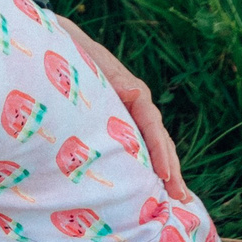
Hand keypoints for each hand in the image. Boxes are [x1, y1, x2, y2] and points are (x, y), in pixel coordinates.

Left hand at [53, 14, 189, 199]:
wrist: (60, 43)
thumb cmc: (73, 53)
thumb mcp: (88, 61)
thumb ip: (109, 77)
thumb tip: (133, 92)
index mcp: (132, 91)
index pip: (151, 124)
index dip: (158, 149)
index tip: (163, 174)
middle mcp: (137, 104)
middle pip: (159, 139)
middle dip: (171, 169)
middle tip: (181, 198)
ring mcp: (130, 114)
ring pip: (153, 145)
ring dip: (165, 171)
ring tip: (177, 198)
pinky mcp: (120, 122)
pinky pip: (138, 145)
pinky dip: (148, 164)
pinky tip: (152, 185)